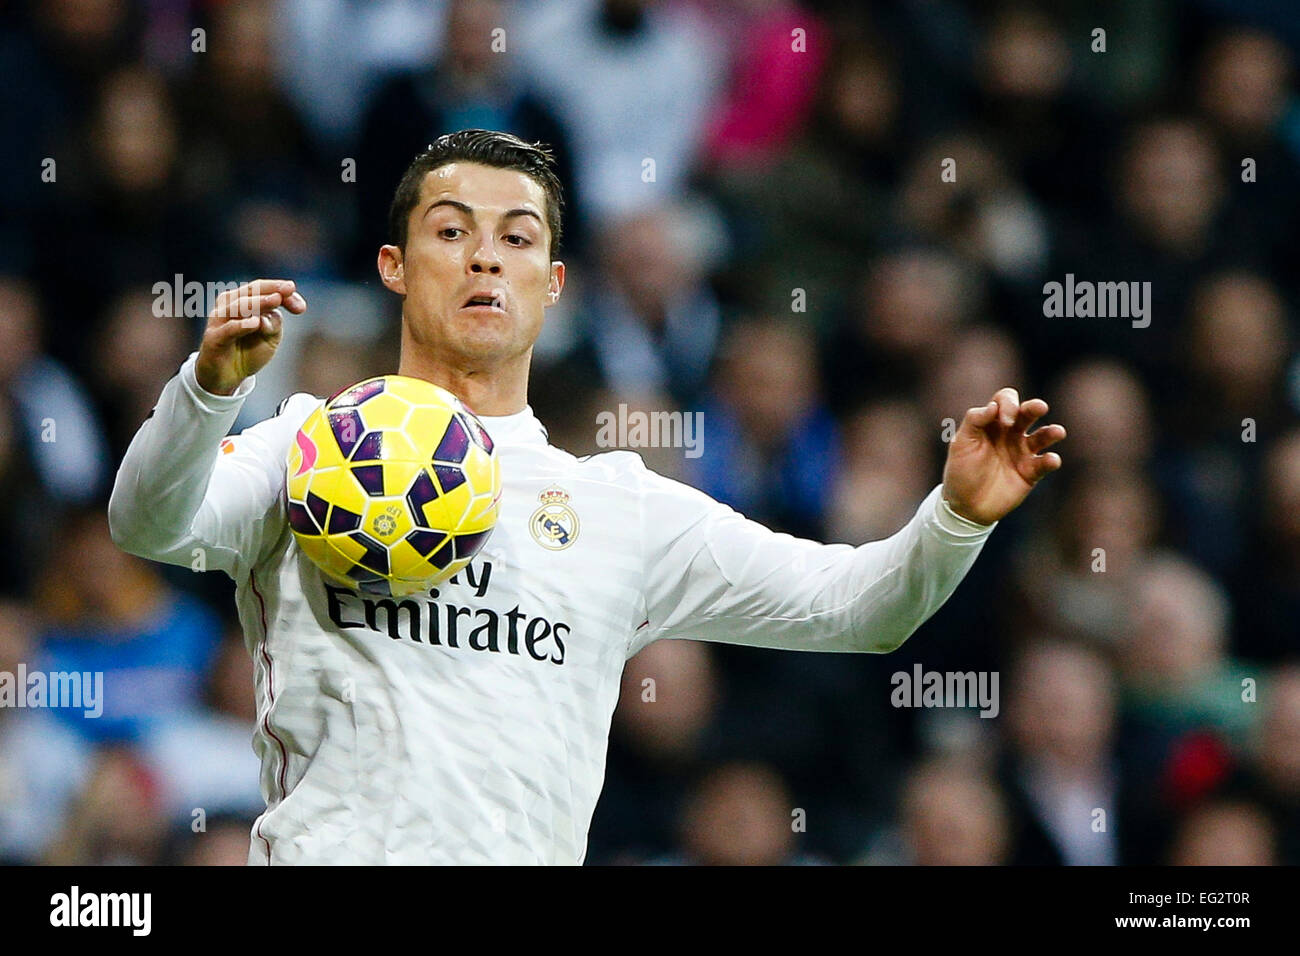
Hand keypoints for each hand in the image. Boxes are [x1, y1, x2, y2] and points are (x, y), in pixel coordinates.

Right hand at [195, 279, 306, 394]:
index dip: (280, 290)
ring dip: (259, 302)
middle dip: (272, 289)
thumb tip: (274, 314)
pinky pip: (228, 329)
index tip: (301, 306)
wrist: (227, 377)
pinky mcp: (214, 338)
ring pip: (239, 306)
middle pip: (251, 291)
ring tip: (276, 300)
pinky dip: (242, 325)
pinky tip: (255, 323)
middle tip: (289, 290)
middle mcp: (229, 306)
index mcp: (242, 301)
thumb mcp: (270, 337)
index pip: (261, 288)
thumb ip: (274, 323)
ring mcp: (219, 321)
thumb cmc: (247, 352)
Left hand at [941, 387, 1065, 524]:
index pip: (1005, 400)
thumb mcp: (960, 443)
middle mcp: (1010, 433)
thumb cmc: (960, 471)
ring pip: (1043, 436)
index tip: (1004, 420)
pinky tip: (1051, 460)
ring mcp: (1022, 452)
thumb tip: (994, 405)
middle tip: (1039, 408)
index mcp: (992, 423)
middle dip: (1034, 407)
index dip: (1008, 404)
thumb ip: (975, 421)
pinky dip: (1051, 460)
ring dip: (1052, 432)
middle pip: (1028, 412)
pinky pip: (1045, 463)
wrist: (965, 505)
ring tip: (1057, 432)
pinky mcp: (1031, 472)